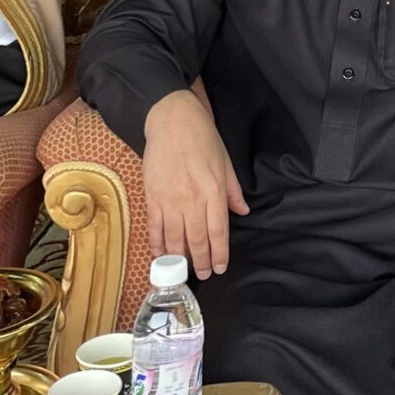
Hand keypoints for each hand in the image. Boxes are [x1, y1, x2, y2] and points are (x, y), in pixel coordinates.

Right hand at [142, 90, 248, 280]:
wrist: (171, 120)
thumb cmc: (202, 137)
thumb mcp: (225, 162)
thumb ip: (233, 190)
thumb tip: (242, 212)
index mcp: (214, 191)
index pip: (218, 231)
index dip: (219, 253)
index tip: (219, 267)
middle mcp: (192, 199)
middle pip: (196, 239)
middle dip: (200, 261)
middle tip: (202, 275)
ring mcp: (170, 198)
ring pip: (174, 237)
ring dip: (179, 257)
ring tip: (182, 270)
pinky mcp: (152, 195)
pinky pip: (155, 225)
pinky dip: (157, 242)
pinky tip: (159, 253)